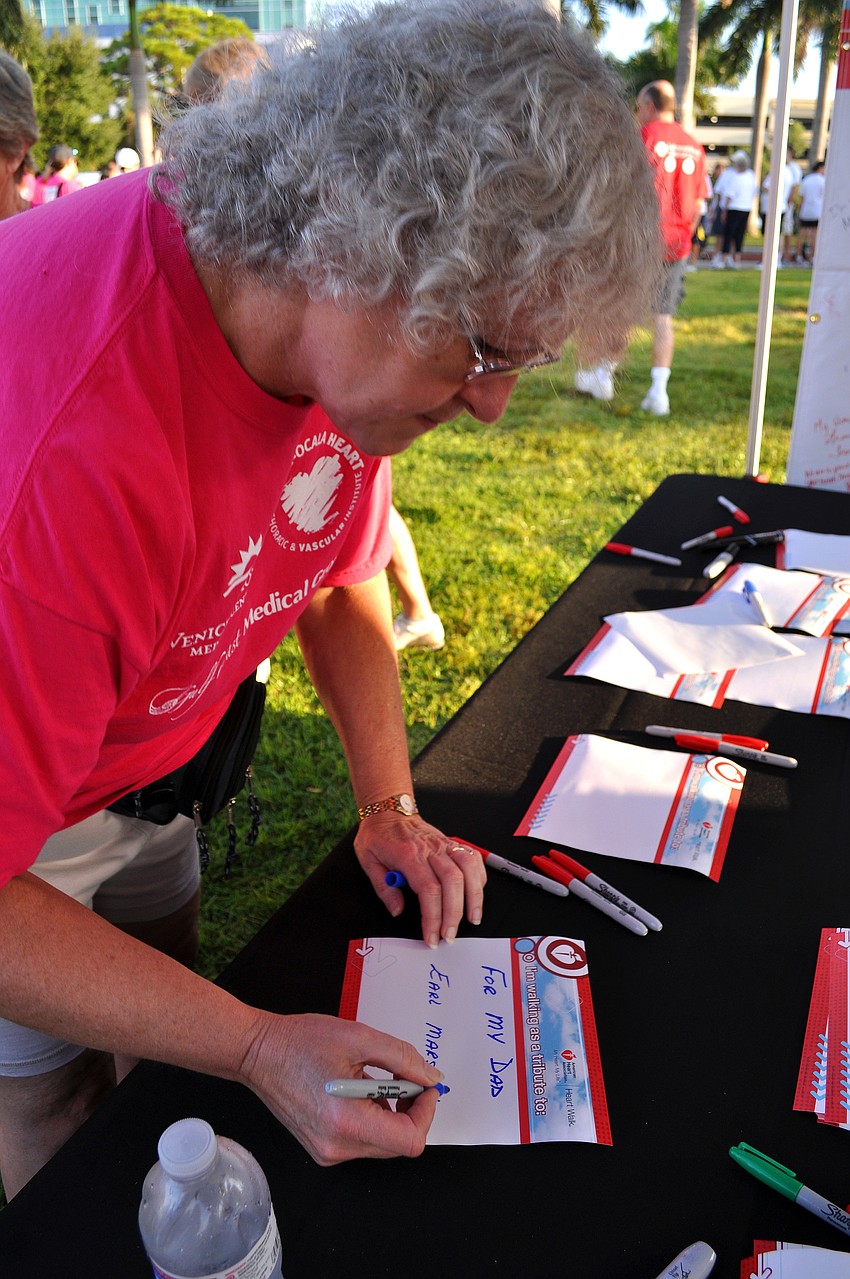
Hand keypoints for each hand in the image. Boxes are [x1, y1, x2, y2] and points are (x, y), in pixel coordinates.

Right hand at [240, 1011, 440, 1163]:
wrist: (258, 1053)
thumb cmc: (301, 1042)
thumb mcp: (359, 1037)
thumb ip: (402, 1058)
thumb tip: (430, 1077)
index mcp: (347, 1121)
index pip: (409, 1141)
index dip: (426, 1112)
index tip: (423, 1086)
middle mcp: (337, 1146)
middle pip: (399, 1145)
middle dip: (411, 1111)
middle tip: (404, 1078)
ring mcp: (328, 1152)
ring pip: (383, 1144)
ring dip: (391, 1114)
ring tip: (372, 1081)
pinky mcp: (323, 1150)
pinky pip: (364, 1142)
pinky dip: (373, 1119)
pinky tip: (359, 1092)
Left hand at [354, 814, 485, 947]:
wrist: (388, 810)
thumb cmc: (378, 835)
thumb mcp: (368, 861)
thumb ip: (384, 888)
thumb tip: (398, 911)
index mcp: (408, 855)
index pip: (428, 889)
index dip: (433, 917)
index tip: (432, 936)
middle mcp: (430, 849)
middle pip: (452, 882)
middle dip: (454, 914)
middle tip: (450, 935)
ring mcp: (443, 844)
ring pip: (468, 868)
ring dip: (474, 896)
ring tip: (472, 918)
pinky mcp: (451, 842)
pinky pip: (473, 857)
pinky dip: (479, 876)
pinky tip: (476, 892)